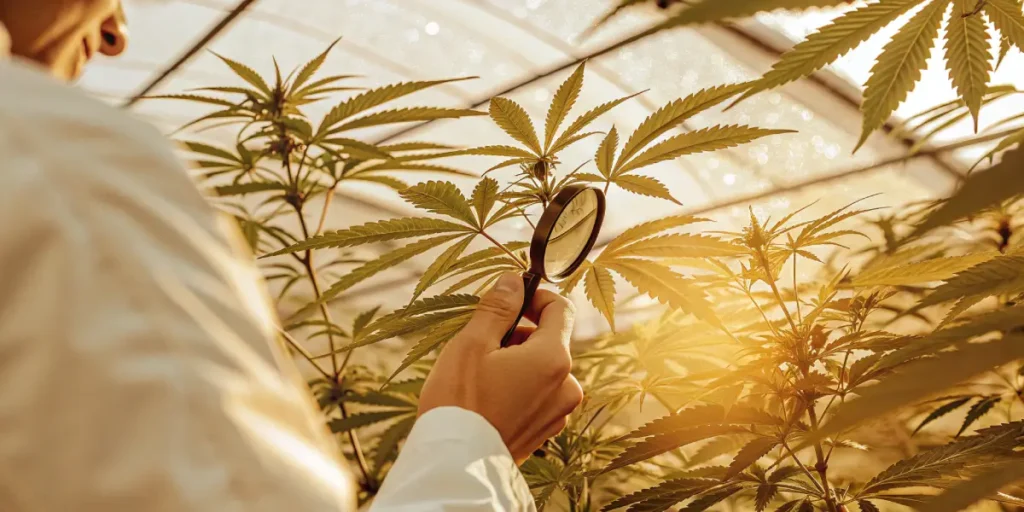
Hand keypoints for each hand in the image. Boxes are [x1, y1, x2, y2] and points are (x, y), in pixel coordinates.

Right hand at [418, 272, 583, 462]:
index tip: (509, 300)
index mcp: (554, 359)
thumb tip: (514, 280)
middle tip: (481, 343)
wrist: (454, 464)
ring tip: (481, 375)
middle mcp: (567, 385)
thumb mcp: (472, 343)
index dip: (536, 296)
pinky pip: (539, 394)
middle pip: (550, 340)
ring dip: (517, 360)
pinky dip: (519, 386)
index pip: (561, 309)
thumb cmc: (459, 401)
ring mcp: (559, 411)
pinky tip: (489, 397)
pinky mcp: (546, 430)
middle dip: (519, 333)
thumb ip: (498, 307)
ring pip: (543, 368)